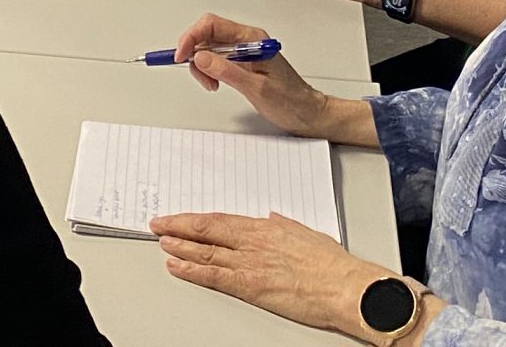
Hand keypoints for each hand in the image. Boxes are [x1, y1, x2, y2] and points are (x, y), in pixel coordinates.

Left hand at [152, 211, 394, 334]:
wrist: (346, 286)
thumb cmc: (333, 264)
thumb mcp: (306, 234)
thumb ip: (284, 226)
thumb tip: (271, 219)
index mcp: (265, 227)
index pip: (221, 220)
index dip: (196, 220)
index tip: (180, 218)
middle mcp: (253, 241)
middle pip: (207, 231)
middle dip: (179, 228)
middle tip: (159, 225)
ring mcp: (250, 263)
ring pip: (205, 252)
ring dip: (180, 248)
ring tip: (162, 244)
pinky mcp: (252, 285)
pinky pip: (213, 277)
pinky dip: (191, 272)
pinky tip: (177, 268)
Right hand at [163, 14, 339, 138]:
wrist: (307, 113)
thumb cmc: (290, 101)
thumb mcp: (256, 88)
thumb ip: (227, 71)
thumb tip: (201, 56)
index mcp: (252, 39)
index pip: (212, 25)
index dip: (192, 37)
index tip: (181, 54)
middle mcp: (247, 41)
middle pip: (208, 34)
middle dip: (195, 52)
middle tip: (196, 74)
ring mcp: (244, 51)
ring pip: (209, 47)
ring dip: (202, 65)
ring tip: (210, 84)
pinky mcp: (242, 63)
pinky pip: (216, 59)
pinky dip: (209, 70)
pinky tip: (214, 82)